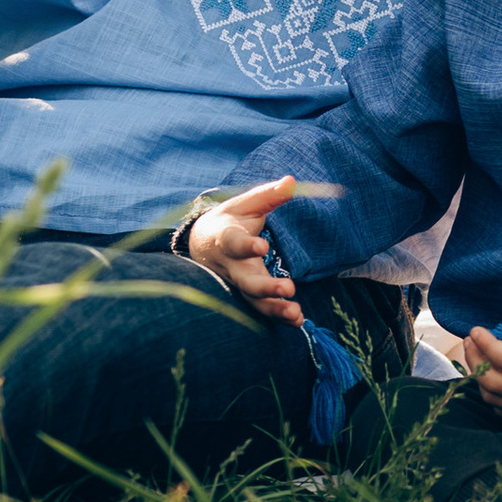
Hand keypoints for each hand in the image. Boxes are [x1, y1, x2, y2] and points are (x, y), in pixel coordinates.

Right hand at [184, 178, 303, 325]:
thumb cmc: (231, 219)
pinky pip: (260, 308)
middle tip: (288, 288)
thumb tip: (291, 181)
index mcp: (227, 238)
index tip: (263, 246)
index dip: (246, 246)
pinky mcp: (246, 295)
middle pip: (245, 281)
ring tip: (295, 313)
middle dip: (266, 287)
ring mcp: (238, 283)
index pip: (234, 243)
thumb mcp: (246, 203)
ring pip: (252, 300)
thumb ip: (269, 195)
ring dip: (273, 308)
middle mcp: (231, 266)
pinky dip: (277, 317)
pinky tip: (297, 321)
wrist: (204, 241)